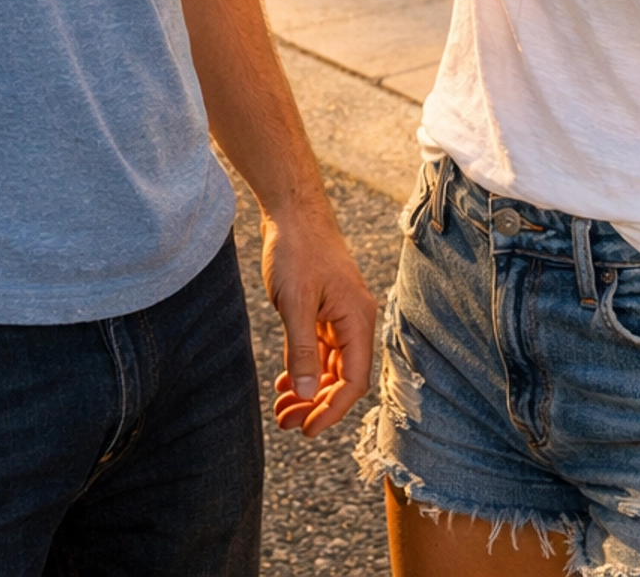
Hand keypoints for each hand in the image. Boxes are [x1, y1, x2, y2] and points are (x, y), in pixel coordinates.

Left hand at [259, 197, 376, 438]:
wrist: (292, 209)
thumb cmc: (297, 249)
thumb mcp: (296, 302)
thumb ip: (303, 350)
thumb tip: (308, 396)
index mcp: (357, 319)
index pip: (353, 380)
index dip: (332, 410)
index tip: (306, 429)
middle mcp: (354, 320)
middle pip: (342, 378)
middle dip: (317, 404)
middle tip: (286, 423)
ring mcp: (339, 314)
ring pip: (330, 367)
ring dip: (309, 391)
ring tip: (282, 410)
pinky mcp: (323, 309)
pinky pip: (319, 350)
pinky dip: (304, 369)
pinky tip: (285, 384)